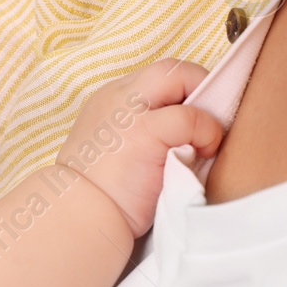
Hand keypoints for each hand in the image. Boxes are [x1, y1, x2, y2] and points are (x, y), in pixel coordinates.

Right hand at [55, 58, 222, 235]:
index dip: (184, 93)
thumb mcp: (115, 151)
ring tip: (205, 140)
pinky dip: (206, 131)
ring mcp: (129, 111)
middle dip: (199, 86)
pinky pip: (191, 117)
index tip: (194, 122)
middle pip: (171, 68)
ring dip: (203, 107)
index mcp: (110, 100)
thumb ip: (143, 133)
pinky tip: (203, 153)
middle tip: (207, 124)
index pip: (157, 78)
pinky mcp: (143, 131)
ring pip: (180, 76)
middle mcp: (117, 97)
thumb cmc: (101, 198)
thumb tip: (189, 137)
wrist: (79, 219)